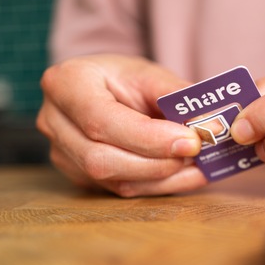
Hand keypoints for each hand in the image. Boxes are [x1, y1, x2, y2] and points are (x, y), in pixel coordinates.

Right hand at [36, 54, 205, 196]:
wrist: (104, 89)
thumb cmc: (125, 79)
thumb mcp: (150, 74)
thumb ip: (177, 96)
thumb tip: (211, 123)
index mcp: (65, 83)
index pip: (101, 120)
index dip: (148, 138)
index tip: (190, 141)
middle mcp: (53, 121)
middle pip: (100, 159)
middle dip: (155, 163)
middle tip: (196, 154)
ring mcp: (61, 153)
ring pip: (111, 181)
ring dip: (161, 178)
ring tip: (198, 166)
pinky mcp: (77, 176)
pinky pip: (119, 190)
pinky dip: (157, 186)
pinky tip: (185, 175)